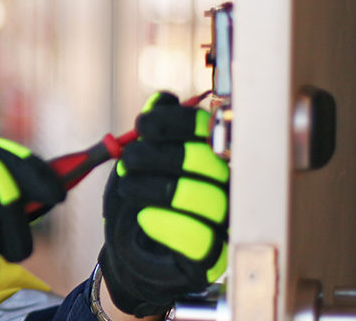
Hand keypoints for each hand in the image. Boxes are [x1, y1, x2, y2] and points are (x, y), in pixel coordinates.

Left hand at [98, 92, 229, 316]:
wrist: (128, 257)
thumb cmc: (136, 207)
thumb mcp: (136, 164)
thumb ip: (150, 134)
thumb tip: (163, 100)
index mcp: (213, 160)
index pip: (208, 131)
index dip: (176, 122)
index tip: (143, 124)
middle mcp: (227, 189)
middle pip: (205, 161)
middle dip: (158, 156)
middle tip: (129, 161)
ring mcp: (224, 224)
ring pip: (203, 197)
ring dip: (156, 187)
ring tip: (129, 187)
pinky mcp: (214, 257)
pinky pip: (198, 237)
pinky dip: (165, 223)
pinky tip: (145, 217)